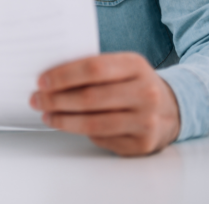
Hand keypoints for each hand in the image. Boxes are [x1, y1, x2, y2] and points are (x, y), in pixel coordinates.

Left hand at [30, 52, 180, 156]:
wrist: (171, 109)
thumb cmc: (133, 84)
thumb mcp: (121, 67)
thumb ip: (93, 69)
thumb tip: (50, 77)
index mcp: (136, 65)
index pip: (94, 68)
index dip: (64, 75)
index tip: (42, 80)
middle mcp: (145, 92)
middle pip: (90, 97)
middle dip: (56, 99)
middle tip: (36, 99)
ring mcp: (146, 120)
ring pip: (94, 123)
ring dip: (63, 119)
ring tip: (46, 114)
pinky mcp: (142, 143)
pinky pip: (102, 138)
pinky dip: (78, 131)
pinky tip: (64, 124)